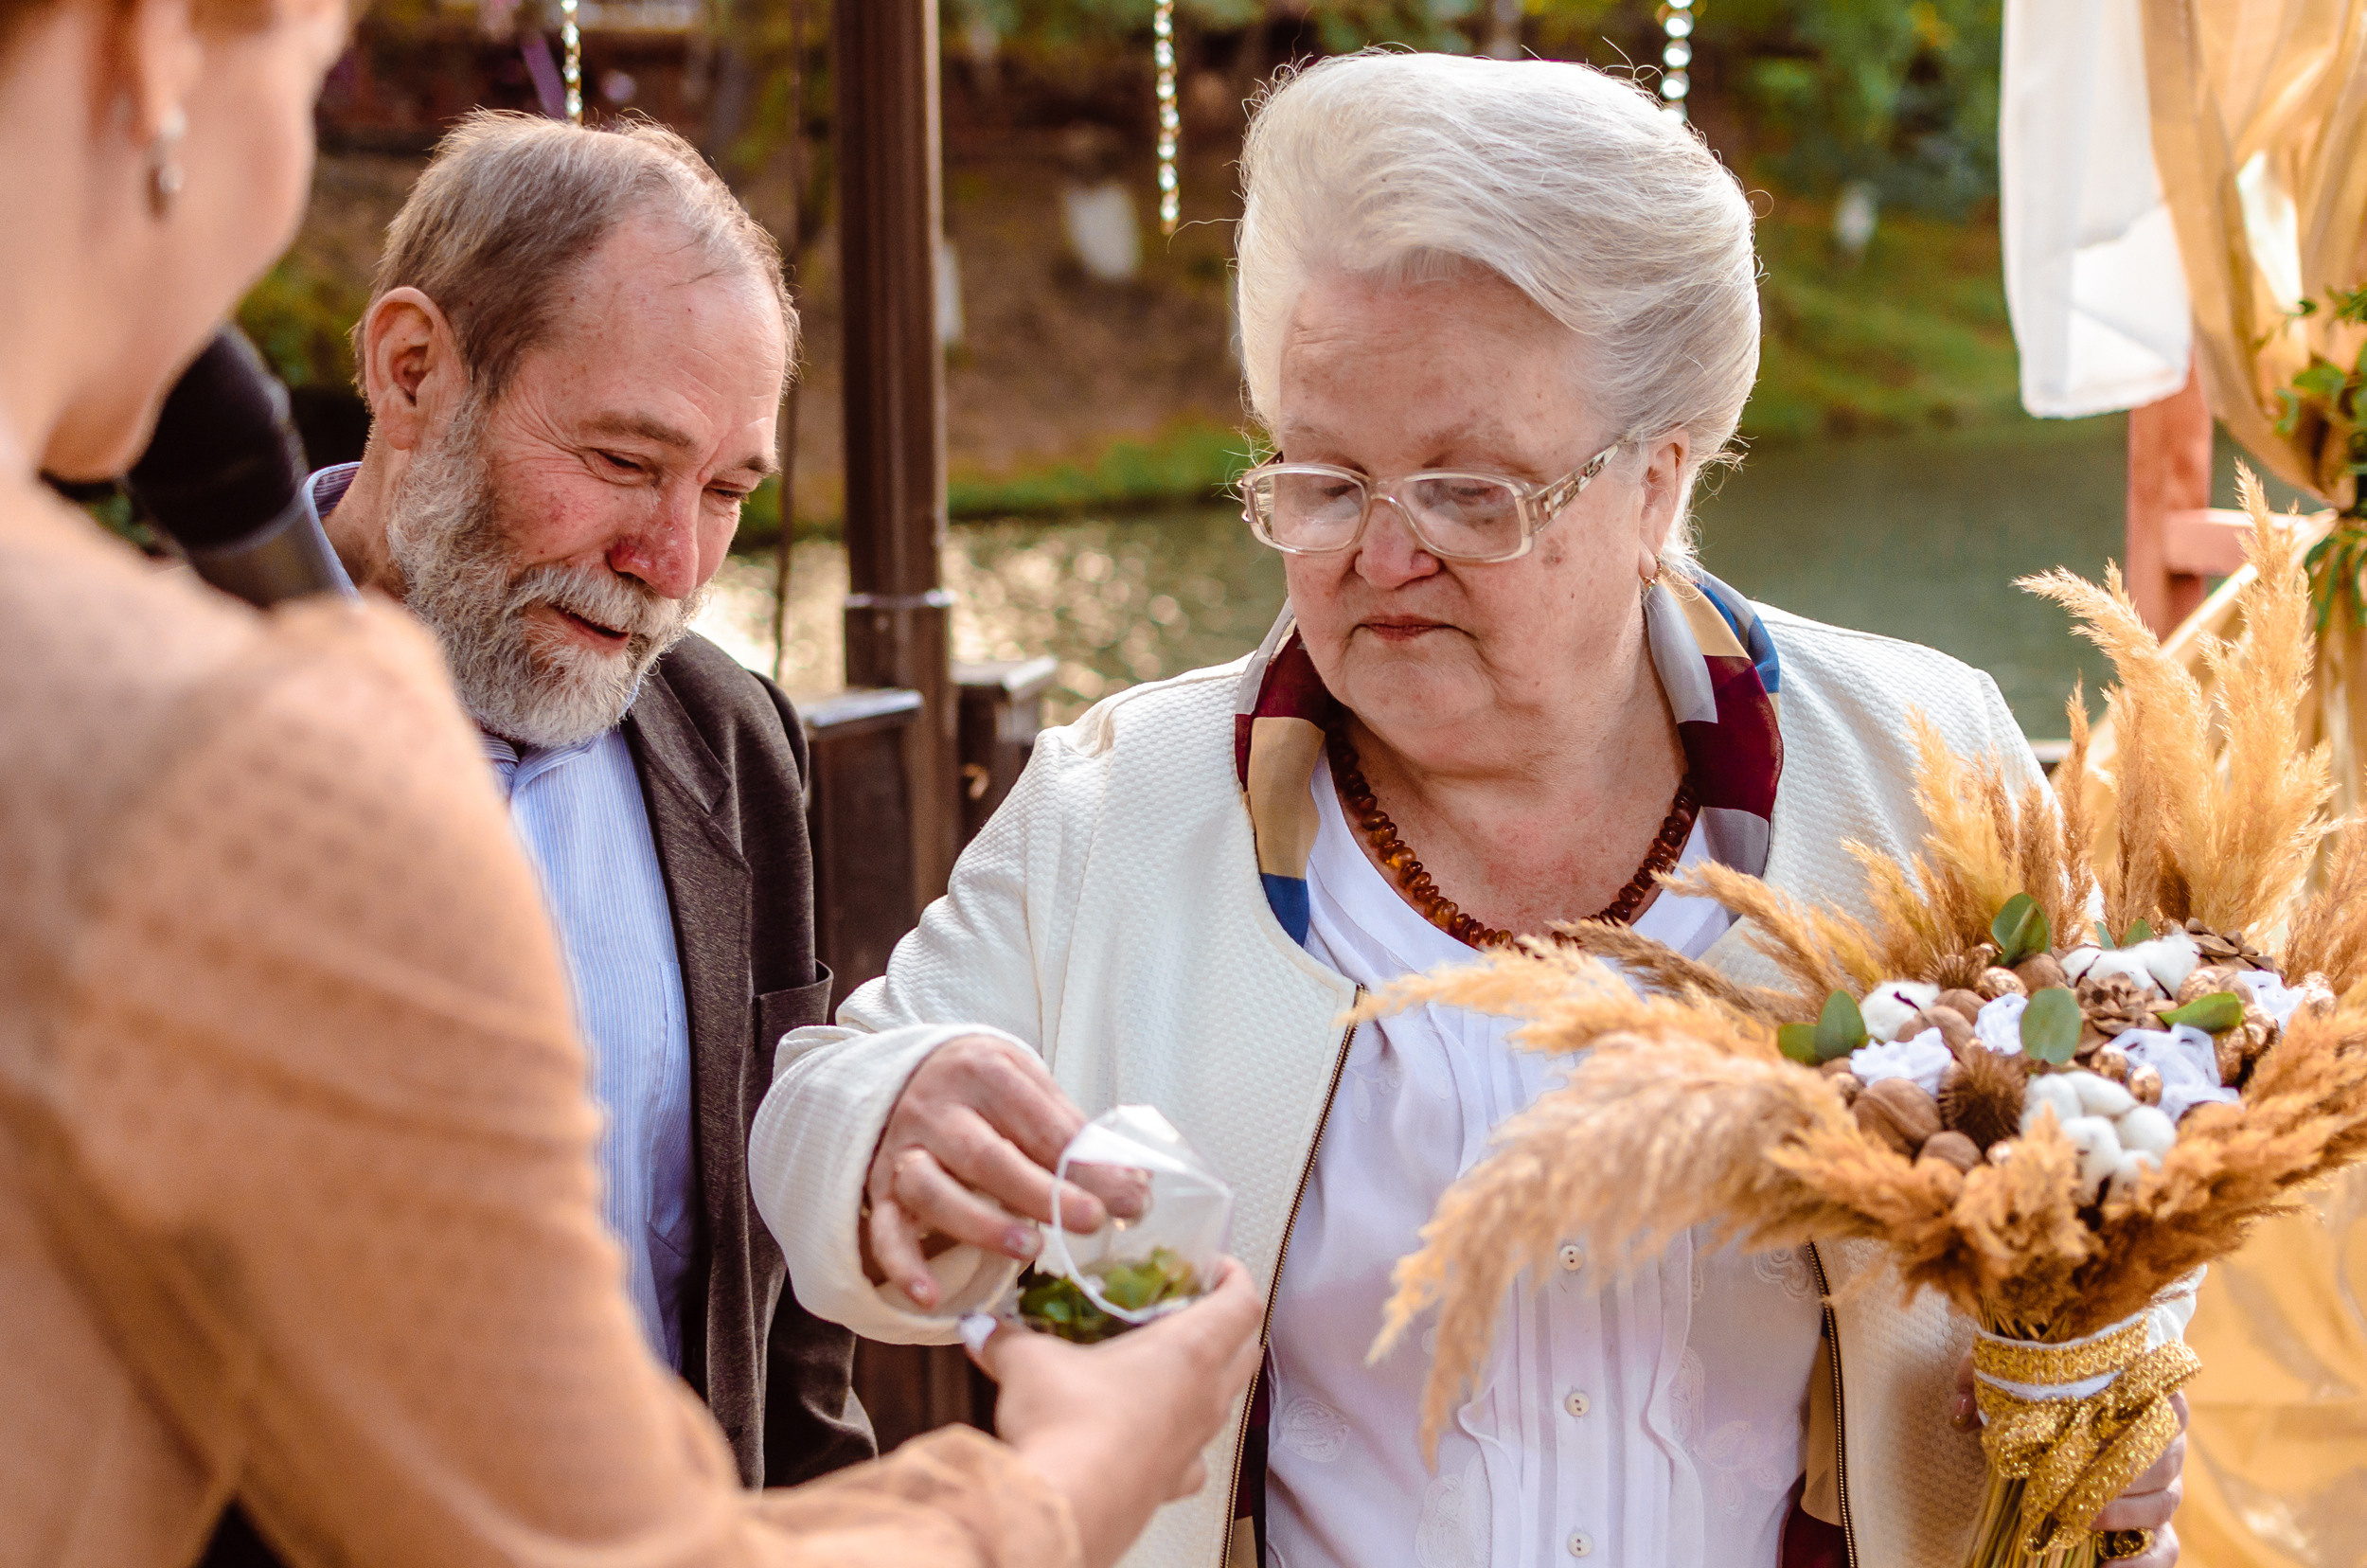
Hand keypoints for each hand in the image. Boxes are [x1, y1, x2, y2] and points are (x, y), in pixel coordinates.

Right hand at [865, 1034, 1107, 1308]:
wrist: (909, 1071)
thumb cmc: (985, 1088)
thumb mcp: (1029, 1085)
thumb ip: (1073, 1134)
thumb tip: (1132, 1187)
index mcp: (986, 1073)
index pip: (1041, 1125)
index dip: (1087, 1166)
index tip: (1129, 1197)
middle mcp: (938, 1109)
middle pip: (986, 1156)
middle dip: (1042, 1193)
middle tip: (1091, 1221)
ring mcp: (904, 1149)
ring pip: (933, 1192)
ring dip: (982, 1226)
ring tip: (1030, 1249)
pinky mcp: (879, 1188)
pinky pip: (884, 1230)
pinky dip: (904, 1267)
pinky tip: (930, 1299)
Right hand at [974, 1257, 1265, 1567]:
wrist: (1067, 1509)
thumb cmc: (1069, 1428)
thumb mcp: (1029, 1363)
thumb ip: (1006, 1337)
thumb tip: (981, 1327)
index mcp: (1189, 1350)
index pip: (1242, 1301)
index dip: (1235, 1277)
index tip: (1215, 1266)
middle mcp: (1204, 1397)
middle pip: (1246, 1350)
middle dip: (1228, 1324)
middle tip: (1192, 1308)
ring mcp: (1193, 1444)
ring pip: (1225, 1402)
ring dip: (1208, 1379)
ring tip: (1166, 1367)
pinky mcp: (1172, 1483)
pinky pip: (1193, 1456)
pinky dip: (1180, 1439)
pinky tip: (1150, 1434)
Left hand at [1949, 1355, 2184, 1567]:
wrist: (2044, 1412)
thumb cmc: (2030, 1385)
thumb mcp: (2003, 1372)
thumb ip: (1977, 1377)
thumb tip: (1962, 1413)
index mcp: (2137, 1390)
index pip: (2161, 1399)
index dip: (2134, 1415)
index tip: (2094, 1425)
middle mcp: (2163, 1437)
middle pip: (2163, 1458)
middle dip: (2119, 1472)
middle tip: (2074, 1481)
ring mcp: (2164, 1482)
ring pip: (2164, 1501)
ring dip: (2123, 1513)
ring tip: (2080, 1519)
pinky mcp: (2155, 1521)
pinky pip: (2166, 1547)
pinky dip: (2145, 1562)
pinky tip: (2108, 1567)